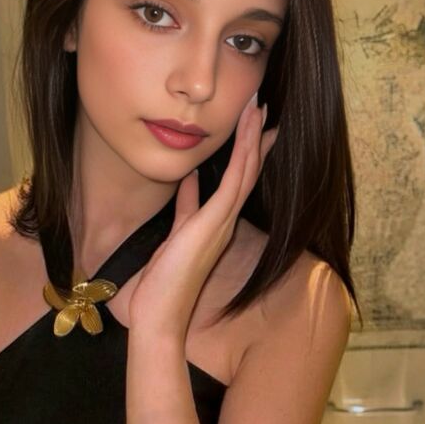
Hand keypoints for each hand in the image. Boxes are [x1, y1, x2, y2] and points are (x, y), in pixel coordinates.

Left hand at [128, 90, 278, 339]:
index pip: (236, 181)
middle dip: (255, 139)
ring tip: (257, 108)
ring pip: (245, 170)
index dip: (247, 152)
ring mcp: (222, 222)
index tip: (253, 127)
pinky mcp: (214, 223)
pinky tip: (248, 129)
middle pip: (247, 171)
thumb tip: (189, 181)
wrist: (160, 315)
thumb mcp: (176, 232)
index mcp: (216, 223)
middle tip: (263, 109)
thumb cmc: (164, 283)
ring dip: (252, 137)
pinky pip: (234, 180)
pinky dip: (243, 152)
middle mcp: (225, 221)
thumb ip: (186, 205)